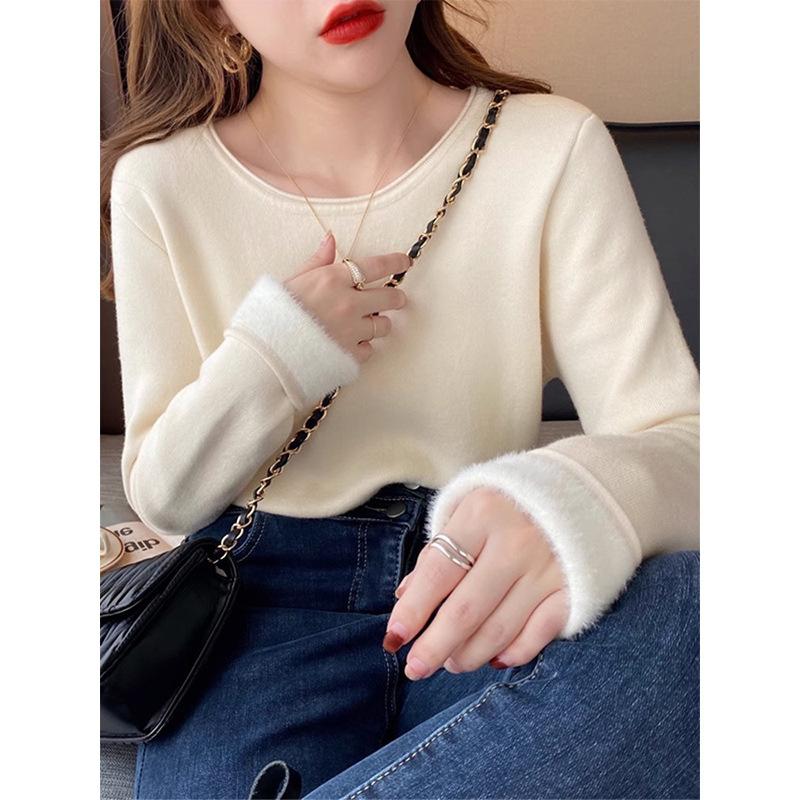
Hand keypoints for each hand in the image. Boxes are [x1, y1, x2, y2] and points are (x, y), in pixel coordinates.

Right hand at [283, 231, 409, 362]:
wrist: (264, 354)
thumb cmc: (272, 315)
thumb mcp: (291, 281)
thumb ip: (317, 261)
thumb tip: (331, 238)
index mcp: (332, 280)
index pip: (375, 266)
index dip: (395, 262)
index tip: (405, 262)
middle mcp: (347, 303)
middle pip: (390, 297)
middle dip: (396, 298)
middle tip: (395, 299)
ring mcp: (351, 331)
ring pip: (383, 326)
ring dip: (378, 324)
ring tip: (366, 325)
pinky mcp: (349, 355)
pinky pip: (369, 350)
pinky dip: (363, 347)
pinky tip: (350, 344)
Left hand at [382, 487, 568, 678]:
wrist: (579, 491)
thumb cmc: (509, 502)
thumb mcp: (468, 507)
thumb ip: (438, 549)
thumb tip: (406, 596)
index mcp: (482, 514)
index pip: (438, 571)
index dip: (413, 610)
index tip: (394, 637)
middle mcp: (515, 542)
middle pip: (466, 609)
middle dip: (435, 645)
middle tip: (415, 667)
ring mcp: (547, 569)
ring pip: (499, 629)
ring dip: (468, 654)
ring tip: (450, 663)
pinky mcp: (572, 590)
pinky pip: (539, 634)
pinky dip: (513, 652)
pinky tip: (492, 659)